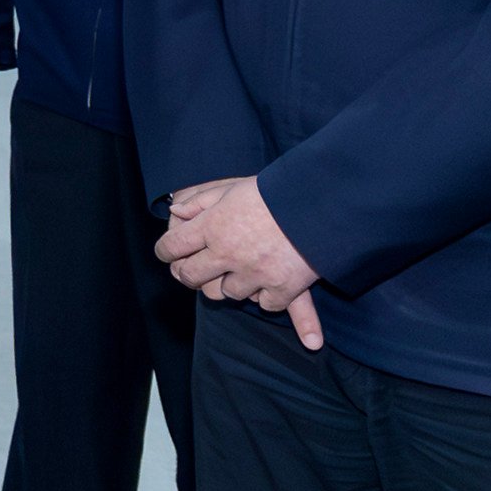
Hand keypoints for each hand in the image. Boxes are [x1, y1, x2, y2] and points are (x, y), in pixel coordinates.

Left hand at [156, 176, 325, 349]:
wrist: (324, 201)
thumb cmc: (275, 191)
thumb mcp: (233, 187)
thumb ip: (201, 201)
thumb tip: (175, 212)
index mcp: (212, 225)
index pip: (172, 246)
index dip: (166, 250)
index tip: (168, 253)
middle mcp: (228, 252)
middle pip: (191, 276)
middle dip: (188, 275)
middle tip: (193, 271)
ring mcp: (255, 273)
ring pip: (226, 293)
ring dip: (229, 284)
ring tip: (237, 272)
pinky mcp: (283, 287)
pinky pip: (265, 304)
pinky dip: (266, 296)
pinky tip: (269, 285)